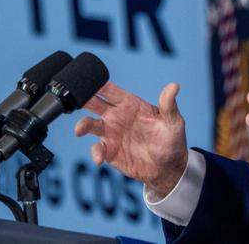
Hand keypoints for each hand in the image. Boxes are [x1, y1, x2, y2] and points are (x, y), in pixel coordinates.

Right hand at [74, 81, 188, 197]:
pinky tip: (99, 157)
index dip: (98, 83)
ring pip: (89, 124)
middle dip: (82, 98)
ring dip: (82, 125)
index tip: (87, 79)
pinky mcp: (110, 151)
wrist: (168, 167)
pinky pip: (97, 149)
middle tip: (74, 97)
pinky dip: (95, 152)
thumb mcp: (173, 121)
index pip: (110, 89)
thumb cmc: (171, 139)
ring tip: (80, 130)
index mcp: (129, 103)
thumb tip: (174, 86)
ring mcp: (111, 133)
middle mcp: (116, 116)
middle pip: (93, 102)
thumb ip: (168, 104)